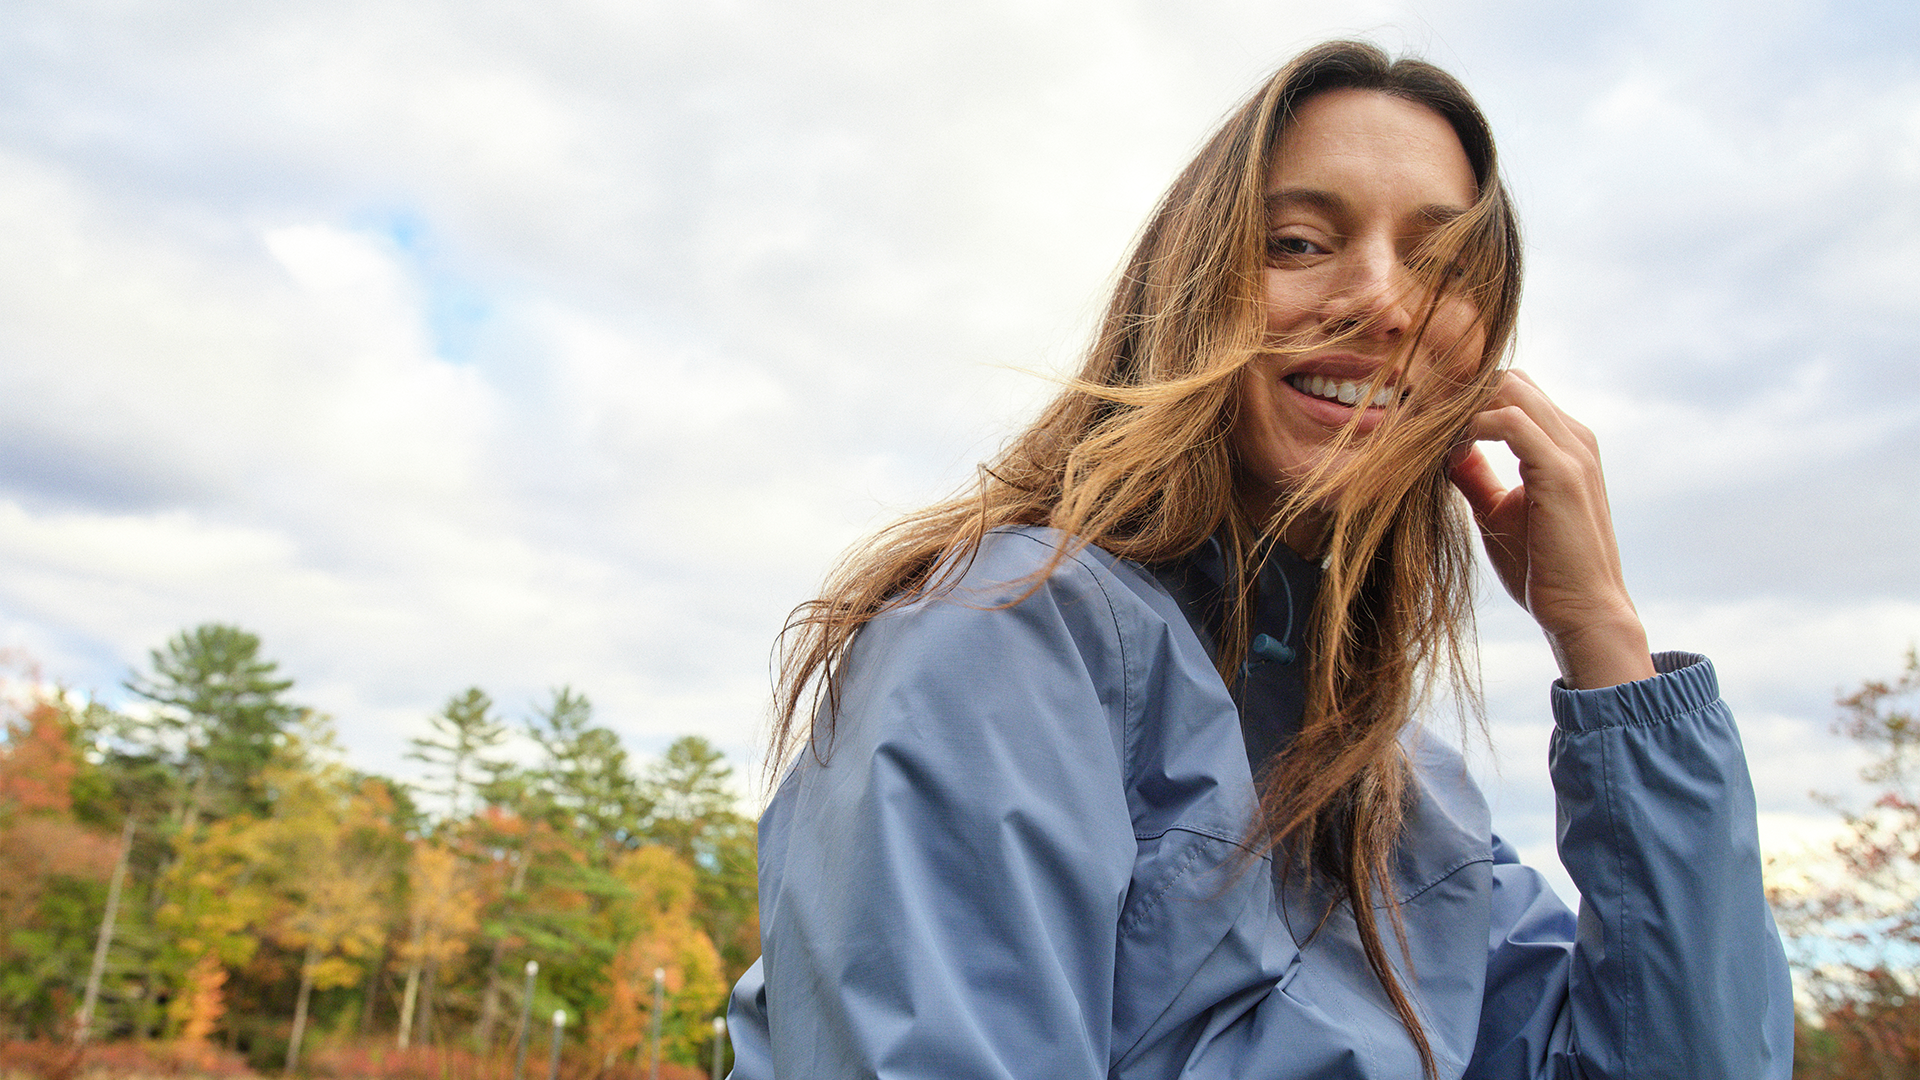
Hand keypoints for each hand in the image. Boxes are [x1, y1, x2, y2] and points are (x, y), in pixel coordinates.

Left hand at [1447, 370, 1654, 689]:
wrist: (1582, 612)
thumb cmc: (1543, 568)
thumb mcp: (1497, 511)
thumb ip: (1475, 475)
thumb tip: (1445, 451)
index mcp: (1563, 443)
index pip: (1511, 391)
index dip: (1464, 400)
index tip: (1423, 424)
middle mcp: (1574, 437)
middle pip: (1508, 380)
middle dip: (1458, 395)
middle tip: (1418, 424)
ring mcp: (1573, 451)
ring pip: (1509, 391)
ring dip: (1461, 409)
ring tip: (1430, 440)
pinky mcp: (1562, 472)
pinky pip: (1509, 421)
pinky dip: (1471, 428)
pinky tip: (1449, 455)